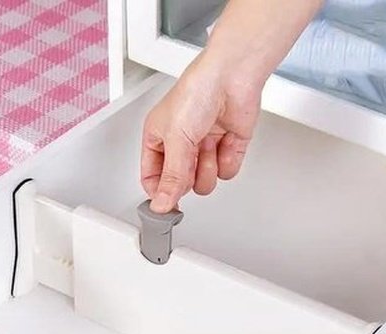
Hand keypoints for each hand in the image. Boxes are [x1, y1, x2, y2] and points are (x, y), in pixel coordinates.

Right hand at [141, 52, 261, 212]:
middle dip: (188, 175)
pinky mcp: (228, 148)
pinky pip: (227, 172)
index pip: (153, 178)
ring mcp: (205, 148)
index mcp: (158, 139)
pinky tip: (226, 140)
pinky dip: (228, 159)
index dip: (160, 193)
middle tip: (190, 161)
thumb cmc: (197, 92)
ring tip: (209, 146)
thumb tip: (162, 204)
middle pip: (181, 184)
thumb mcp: (176, 139)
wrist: (233, 76)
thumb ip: (171, 177)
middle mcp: (181, 146)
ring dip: (209, 168)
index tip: (168, 205)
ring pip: (205, 182)